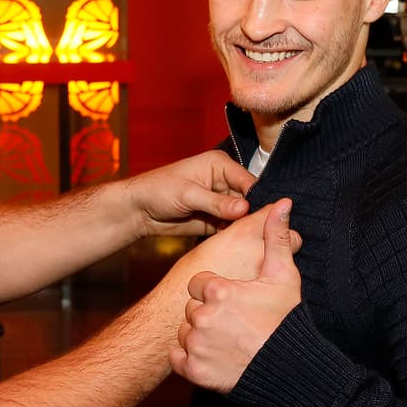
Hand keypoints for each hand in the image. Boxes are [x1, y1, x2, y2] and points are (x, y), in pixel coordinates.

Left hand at [126, 150, 254, 237]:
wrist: (139, 210)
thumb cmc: (157, 190)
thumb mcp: (188, 194)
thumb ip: (216, 202)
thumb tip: (244, 208)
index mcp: (220, 165)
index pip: (248, 180)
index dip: (258, 197)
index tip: (267, 213)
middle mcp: (224, 181)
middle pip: (250, 199)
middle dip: (252, 214)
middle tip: (259, 229)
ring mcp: (221, 202)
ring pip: (243, 216)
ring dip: (244, 226)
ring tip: (249, 237)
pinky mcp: (215, 219)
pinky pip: (231, 227)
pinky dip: (234, 234)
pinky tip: (236, 241)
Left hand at [169, 198, 301, 392]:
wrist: (291, 369)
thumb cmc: (287, 322)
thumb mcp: (283, 276)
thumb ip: (276, 238)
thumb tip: (283, 203)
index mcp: (218, 290)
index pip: (199, 284)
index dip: (215, 291)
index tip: (232, 301)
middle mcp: (202, 316)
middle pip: (192, 308)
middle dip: (208, 314)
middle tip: (233, 324)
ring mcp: (196, 345)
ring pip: (185, 333)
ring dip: (200, 336)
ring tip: (228, 341)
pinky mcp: (193, 370)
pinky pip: (179, 358)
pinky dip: (191, 359)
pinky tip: (214, 357)